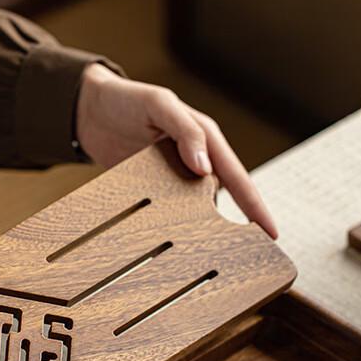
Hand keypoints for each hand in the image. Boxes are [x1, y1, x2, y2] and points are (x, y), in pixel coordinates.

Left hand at [75, 64, 277, 238]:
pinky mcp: (153, 191)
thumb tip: (205, 168)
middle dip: (238, 227)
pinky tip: (175, 249)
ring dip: (204, 232)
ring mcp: (175, 179)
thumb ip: (184, 131)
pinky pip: (168, 213)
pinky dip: (174, 230)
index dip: (256, 206)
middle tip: (251, 257)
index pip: (238, 178)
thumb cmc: (127, 100)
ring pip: (197, 211)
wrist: (89, 112)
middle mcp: (195, 162)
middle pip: (223, 200)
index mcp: (206, 140)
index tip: (272, 232)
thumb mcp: (158, 105)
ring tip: (213, 259)